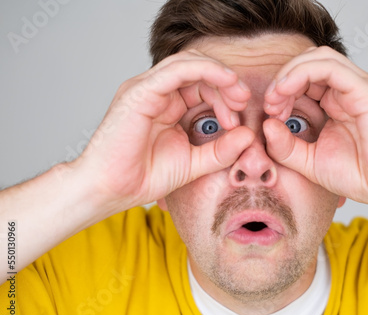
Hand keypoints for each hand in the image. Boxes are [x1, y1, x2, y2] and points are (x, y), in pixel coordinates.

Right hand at [71, 50, 253, 210]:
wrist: (110, 190)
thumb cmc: (143, 177)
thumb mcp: (194, 163)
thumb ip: (221, 150)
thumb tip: (248, 136)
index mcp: (167, 105)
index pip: (202, 86)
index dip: (226, 96)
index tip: (239, 119)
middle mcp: (157, 92)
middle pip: (199, 71)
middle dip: (227, 83)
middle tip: (243, 102)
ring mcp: (147, 88)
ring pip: (190, 63)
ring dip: (220, 75)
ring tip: (238, 96)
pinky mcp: (140, 91)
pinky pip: (177, 70)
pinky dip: (205, 70)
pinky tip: (226, 80)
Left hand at [263, 46, 367, 209]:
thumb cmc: (361, 175)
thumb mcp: (310, 162)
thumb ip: (286, 146)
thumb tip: (266, 125)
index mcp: (337, 102)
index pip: (305, 78)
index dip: (281, 90)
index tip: (268, 114)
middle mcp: (348, 90)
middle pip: (309, 63)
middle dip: (282, 80)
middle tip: (269, 105)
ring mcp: (359, 87)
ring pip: (318, 58)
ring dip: (289, 73)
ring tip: (276, 98)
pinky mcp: (365, 90)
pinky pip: (330, 67)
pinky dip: (302, 73)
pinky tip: (285, 91)